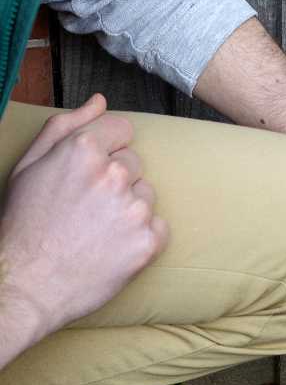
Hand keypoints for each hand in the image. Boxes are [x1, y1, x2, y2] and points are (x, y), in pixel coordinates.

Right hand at [0, 94, 168, 341]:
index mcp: (83, 150)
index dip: (106, 149)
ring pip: (146, 195)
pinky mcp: (149, 242)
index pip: (122, 130)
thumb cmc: (25, 223)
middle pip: (135, 164)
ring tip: (97, 229)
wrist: (28, 283)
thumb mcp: (31, 165)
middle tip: (86, 207)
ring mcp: (135, 210)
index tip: (91, 171)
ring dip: (129, 208)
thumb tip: (100, 101)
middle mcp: (115, 175)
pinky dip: (142, 236)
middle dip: (116, 180)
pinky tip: (114, 245)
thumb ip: (68, 126)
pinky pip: (159, 226)